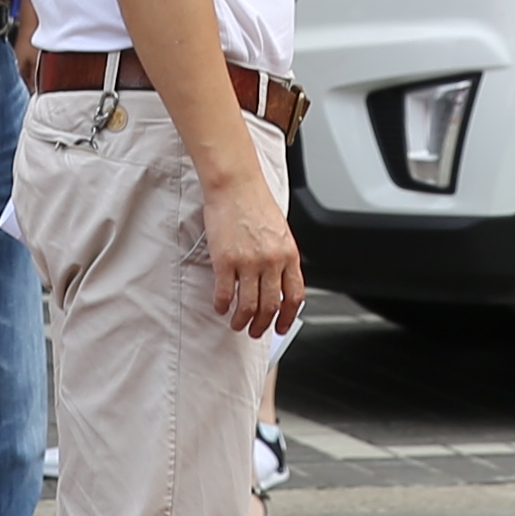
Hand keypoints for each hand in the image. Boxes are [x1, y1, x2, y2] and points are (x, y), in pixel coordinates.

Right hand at [199, 159, 303, 339]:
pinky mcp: (225, 260)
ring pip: (248, 306)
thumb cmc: (255, 202)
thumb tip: (277, 283)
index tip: (280, 327)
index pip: (294, 296)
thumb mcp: (280, 231)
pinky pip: (225, 294)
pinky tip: (220, 306)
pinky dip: (222, 305)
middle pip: (270, 306)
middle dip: (262, 325)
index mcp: (289, 254)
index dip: (287, 317)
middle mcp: (272, 261)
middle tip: (255, 331)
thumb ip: (281, 257)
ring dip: (241, 320)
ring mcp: (249, 262)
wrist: (235, 184)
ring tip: (236, 323)